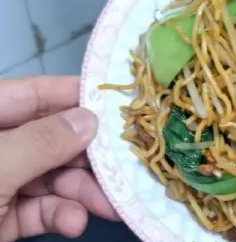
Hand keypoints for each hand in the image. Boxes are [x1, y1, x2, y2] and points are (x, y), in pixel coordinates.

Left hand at [0, 76, 118, 241]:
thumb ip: (39, 142)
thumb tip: (88, 119)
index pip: (31, 95)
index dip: (74, 96)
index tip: (119, 105)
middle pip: (48, 139)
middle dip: (86, 156)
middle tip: (122, 168)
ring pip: (49, 177)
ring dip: (81, 191)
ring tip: (108, 206)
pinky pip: (37, 209)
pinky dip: (60, 215)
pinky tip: (76, 223)